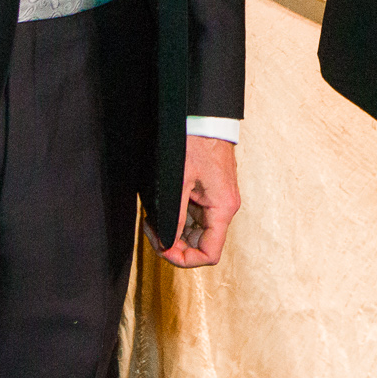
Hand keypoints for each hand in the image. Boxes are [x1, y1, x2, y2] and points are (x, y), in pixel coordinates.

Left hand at [159, 135, 240, 268]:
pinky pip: (195, 217)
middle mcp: (223, 208)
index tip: (162, 248)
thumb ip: (175, 216)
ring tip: (154, 219)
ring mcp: (217, 201)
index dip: (184, 258)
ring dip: (175, 231)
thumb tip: (167, 243)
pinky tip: (163, 210)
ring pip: (196, 231)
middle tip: (153, 231)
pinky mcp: (210, 193)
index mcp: (222, 209)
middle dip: (174, 244)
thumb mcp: (180, 181)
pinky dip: (179, 218)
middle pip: (201, 244)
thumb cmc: (197, 142)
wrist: (206, 118)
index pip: (209, 254)